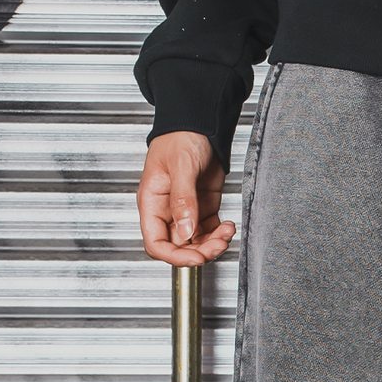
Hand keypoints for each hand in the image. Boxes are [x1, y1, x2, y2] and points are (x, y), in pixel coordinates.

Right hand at [137, 132, 236, 265]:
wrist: (200, 123)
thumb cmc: (181, 136)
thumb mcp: (181, 166)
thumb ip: (183, 200)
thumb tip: (185, 232)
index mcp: (152, 202)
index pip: (155, 242)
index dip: (174, 256)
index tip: (196, 258)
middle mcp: (167, 210)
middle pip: (179, 247)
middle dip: (200, 251)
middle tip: (218, 244)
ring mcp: (185, 211)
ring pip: (196, 243)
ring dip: (213, 244)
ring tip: (226, 233)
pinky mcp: (202, 208)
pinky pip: (209, 232)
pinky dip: (220, 235)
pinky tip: (228, 226)